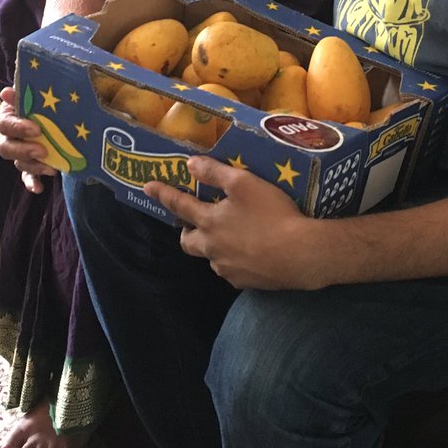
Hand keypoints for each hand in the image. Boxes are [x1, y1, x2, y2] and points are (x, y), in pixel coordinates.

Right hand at [0, 86, 55, 193]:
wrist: (51, 111)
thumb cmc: (39, 101)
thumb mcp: (32, 95)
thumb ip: (21, 94)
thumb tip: (6, 92)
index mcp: (7, 118)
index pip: (5, 125)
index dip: (18, 128)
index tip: (37, 129)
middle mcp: (8, 137)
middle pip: (6, 148)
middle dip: (24, 151)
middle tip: (43, 151)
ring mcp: (18, 152)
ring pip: (19, 163)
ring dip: (33, 167)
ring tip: (51, 168)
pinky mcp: (29, 165)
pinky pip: (26, 177)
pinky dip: (32, 183)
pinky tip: (39, 189)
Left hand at [144, 156, 319, 289]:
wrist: (300, 254)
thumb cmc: (272, 213)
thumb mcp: (244, 183)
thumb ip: (215, 172)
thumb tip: (190, 164)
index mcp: (209, 222)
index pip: (180, 206)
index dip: (163, 194)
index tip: (147, 186)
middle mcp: (212, 249)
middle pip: (188, 242)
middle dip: (187, 232)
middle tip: (195, 223)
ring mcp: (227, 269)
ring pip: (212, 257)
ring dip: (215, 246)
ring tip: (234, 235)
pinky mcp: (244, 283)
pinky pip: (232, 270)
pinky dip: (236, 259)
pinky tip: (253, 252)